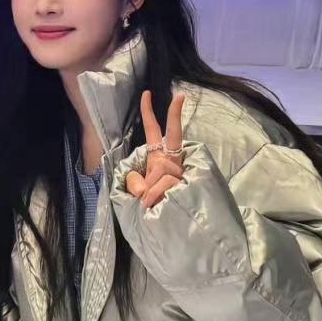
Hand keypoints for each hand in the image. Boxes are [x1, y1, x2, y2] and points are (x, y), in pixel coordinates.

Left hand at [125, 91, 185, 208]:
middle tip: (180, 96)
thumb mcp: (135, 191)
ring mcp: (181, 173)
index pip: (153, 133)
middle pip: (174, 135)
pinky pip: (165, 183)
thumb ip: (134, 181)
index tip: (147, 94)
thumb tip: (144, 186)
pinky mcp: (187, 185)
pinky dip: (154, 195)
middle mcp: (172, 162)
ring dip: (150, 190)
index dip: (148, 114)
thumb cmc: (150, 206)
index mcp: (158, 159)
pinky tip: (156, 205)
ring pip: (161, 169)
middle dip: (175, 115)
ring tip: (150, 203)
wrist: (168, 226)